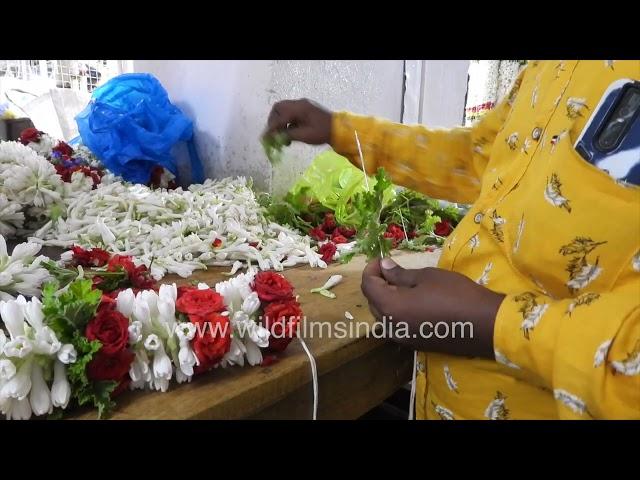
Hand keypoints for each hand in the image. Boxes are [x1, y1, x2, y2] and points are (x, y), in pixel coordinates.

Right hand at [263, 98, 332, 144]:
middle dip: (273, 121)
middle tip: (273, 133)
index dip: (271, 128)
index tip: (265, 138)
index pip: (279, 118)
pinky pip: (291, 112)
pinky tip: (290, 133)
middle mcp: (299, 103)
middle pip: (278, 108)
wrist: (339, 129)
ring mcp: (303, 105)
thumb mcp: (303, 136)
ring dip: (280, 122)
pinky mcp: (306, 108)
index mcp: (298, 109)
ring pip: (284, 110)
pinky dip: (287, 122)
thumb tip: (274, 138)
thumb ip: (287, 135)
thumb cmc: (322, 133)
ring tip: (283, 136)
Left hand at [360, 258, 504, 357]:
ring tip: (402, 286)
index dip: (371, 270)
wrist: (484, 325)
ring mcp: (402, 338)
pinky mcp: (415, 344)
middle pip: (372, 302)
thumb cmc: (454, 294)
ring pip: (383, 316)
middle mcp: (391, 325)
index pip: (367, 286)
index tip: (382, 259)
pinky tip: (413, 302)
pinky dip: (397, 312)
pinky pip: (396, 326)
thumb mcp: (427, 277)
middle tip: (392, 270)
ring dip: (386, 300)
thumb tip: (384, 267)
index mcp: (390, 306)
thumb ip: (400, 274)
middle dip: (377, 284)